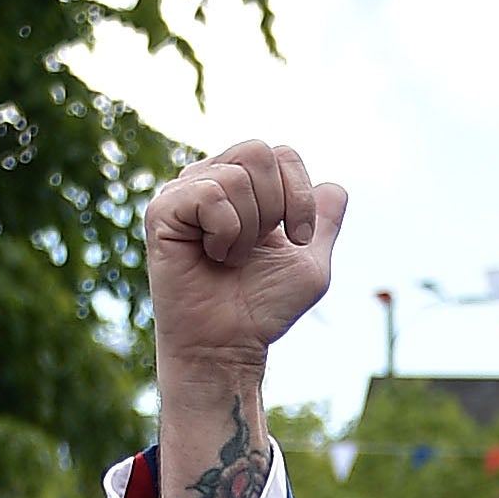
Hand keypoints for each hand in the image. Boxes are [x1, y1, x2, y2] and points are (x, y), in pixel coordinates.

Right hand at [147, 143, 345, 497]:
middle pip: (259, 151)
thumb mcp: (310, 265)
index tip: (297, 241)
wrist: (228, 345)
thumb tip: (336, 187)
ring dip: (248, 228)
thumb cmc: (262, 308)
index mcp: (244, 187)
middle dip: (275, 206)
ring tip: (230, 258)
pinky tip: (211, 256)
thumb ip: (325, 223)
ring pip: (236, 175)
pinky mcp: (162, 210)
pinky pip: (209, 194)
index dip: (300, 196)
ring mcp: (183, 192)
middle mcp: (211, 180)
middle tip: (258, 249)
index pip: (282, 153)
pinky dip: (225, 231)